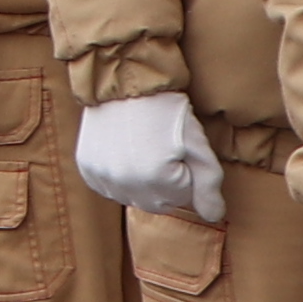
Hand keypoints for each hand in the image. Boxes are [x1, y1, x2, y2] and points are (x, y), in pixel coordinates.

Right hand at [74, 94, 224, 223]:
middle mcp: (126, 185)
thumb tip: (214, 217)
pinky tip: (124, 153)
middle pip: (158, 203)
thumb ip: (209, 186)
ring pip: (133, 198)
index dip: (186, 172)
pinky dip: (119, 177)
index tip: (179, 147)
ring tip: (142, 149)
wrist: (126, 83)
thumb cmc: (168, 112)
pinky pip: (110, 188)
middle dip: (166, 182)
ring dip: (141, 182)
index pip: (183, 198)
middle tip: (162, 148)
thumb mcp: (198, 145)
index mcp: (157, 181)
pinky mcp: (88, 169)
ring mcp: (103, 178)